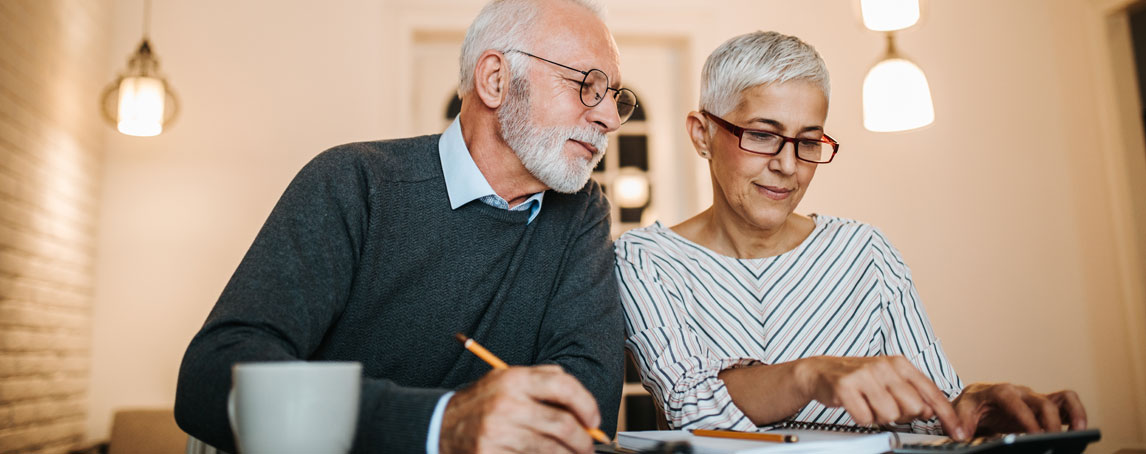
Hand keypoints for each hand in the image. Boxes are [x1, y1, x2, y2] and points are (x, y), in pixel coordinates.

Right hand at [439, 365, 600, 453]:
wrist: (440, 425)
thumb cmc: (482, 404)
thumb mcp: (507, 380)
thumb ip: (542, 380)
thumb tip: (581, 400)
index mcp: (514, 380)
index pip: (564, 386)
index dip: (587, 404)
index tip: (593, 420)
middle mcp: (507, 404)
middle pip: (563, 424)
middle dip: (583, 440)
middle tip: (588, 447)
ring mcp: (499, 432)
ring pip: (551, 449)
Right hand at [796, 355, 967, 439]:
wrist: (821, 371)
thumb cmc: (858, 378)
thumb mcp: (889, 380)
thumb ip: (912, 393)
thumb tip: (931, 411)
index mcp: (900, 364)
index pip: (931, 392)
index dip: (947, 415)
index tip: (957, 431)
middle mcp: (884, 366)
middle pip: (912, 408)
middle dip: (902, 415)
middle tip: (886, 406)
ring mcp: (864, 375)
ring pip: (889, 415)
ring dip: (879, 417)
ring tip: (868, 404)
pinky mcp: (846, 386)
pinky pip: (865, 418)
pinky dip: (861, 418)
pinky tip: (856, 405)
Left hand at [952, 383, 1086, 435]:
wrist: (976, 399)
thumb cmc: (971, 405)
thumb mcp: (962, 410)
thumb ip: (962, 421)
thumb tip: (962, 434)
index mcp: (999, 391)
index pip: (1014, 401)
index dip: (1025, 417)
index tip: (1034, 434)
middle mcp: (1020, 392)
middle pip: (1042, 402)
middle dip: (1050, 422)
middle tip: (1053, 441)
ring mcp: (1034, 398)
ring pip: (1060, 399)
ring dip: (1073, 413)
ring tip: (1080, 431)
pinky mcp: (1044, 406)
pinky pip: (1066, 404)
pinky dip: (1076, 413)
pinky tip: (1079, 429)